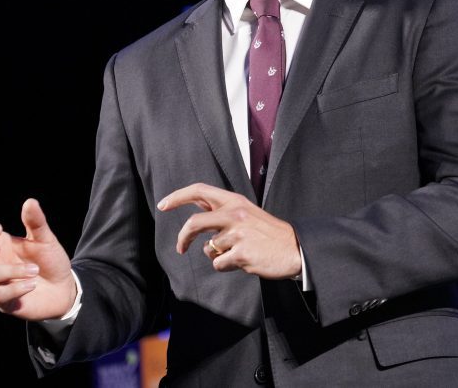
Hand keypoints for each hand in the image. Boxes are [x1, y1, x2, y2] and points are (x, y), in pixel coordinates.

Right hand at [0, 198, 75, 320]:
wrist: (64, 288)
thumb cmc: (49, 261)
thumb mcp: (45, 240)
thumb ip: (36, 223)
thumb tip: (30, 202)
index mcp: (0, 244)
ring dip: (11, 270)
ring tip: (34, 269)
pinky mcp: (4, 301)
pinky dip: (15, 288)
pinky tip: (32, 284)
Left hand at [157, 183, 301, 279]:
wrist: (295, 249)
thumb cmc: (268, 233)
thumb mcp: (247, 213)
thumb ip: (223, 212)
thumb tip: (197, 214)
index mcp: (235, 201)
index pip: (199, 190)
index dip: (178, 197)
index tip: (163, 205)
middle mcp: (234, 214)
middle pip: (194, 223)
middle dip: (182, 238)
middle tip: (181, 248)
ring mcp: (238, 234)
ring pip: (208, 250)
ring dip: (218, 256)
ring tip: (238, 253)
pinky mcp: (241, 254)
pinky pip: (218, 264)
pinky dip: (226, 267)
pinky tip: (243, 262)